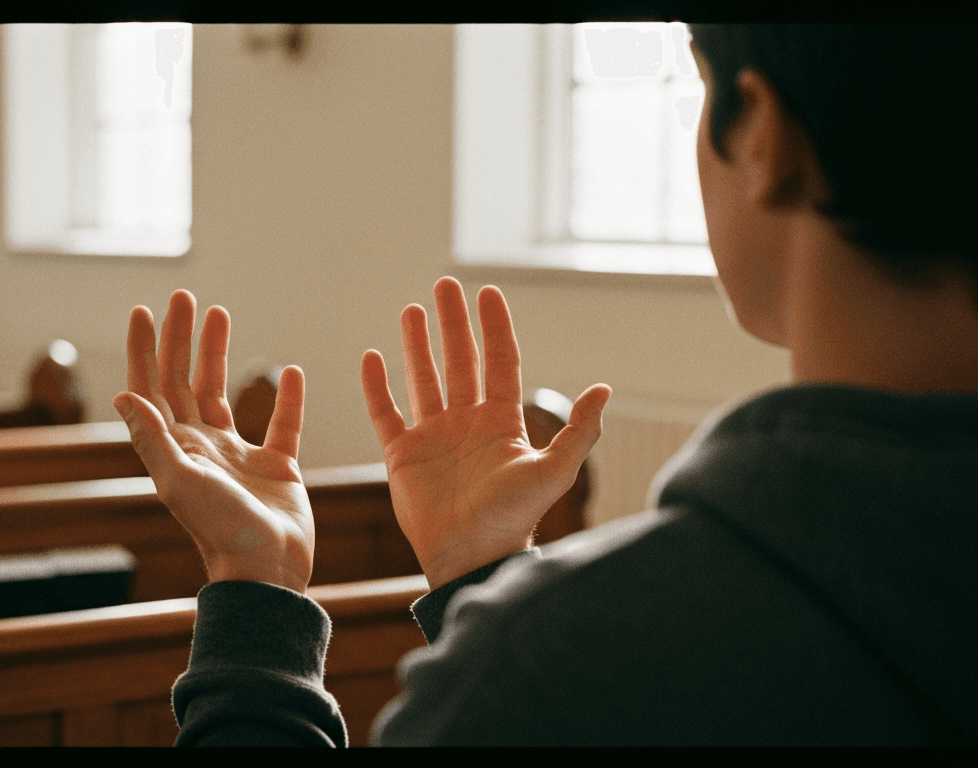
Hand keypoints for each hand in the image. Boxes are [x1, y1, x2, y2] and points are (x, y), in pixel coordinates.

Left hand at [113, 290, 314, 592]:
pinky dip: (286, 397)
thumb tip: (122, 394)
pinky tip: (290, 371)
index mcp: (175, 448)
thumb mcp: (178, 481)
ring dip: (219, 353)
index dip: (145, 350)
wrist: (266, 569)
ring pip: (224, 392)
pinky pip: (283, 423)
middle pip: (185, 380)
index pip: (153, 388)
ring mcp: (239, 455)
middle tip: (184, 297)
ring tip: (221, 314)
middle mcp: (201, 447)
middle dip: (181, 338)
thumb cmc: (219, 530)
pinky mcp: (277, 466)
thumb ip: (152, 437)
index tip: (144, 311)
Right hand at [361, 277, 610, 588]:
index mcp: (501, 422)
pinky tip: (372, 356)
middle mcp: (467, 423)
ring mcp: (433, 437)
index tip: (487, 292)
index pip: (498, 361)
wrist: (471, 557)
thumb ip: (579, 431)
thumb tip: (605, 388)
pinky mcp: (402, 456)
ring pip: (423, 379)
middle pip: (459, 361)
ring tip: (413, 309)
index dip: (494, 327)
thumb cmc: (513, 519)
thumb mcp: (554, 472)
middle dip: (453, 323)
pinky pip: (385, 413)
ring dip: (418, 344)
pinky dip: (377, 386)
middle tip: (445, 285)